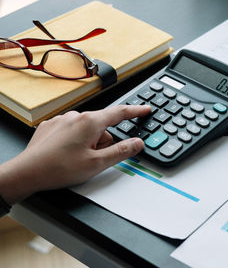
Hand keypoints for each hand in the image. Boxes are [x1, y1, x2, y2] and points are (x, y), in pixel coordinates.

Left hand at [0, 105, 150, 204]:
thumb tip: (137, 143)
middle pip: (102, 127)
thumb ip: (121, 151)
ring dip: (88, 143)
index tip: (145, 109)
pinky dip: (74, 142)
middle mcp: (76, 116)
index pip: (120, 113)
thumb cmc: (58, 168)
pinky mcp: (51, 126)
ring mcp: (62, 120)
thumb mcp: (97, 164)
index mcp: (90, 122)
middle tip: (92, 159)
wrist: (27, 173)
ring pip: (87, 130)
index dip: (136, 111)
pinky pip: (72, 131)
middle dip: (103, 142)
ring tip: (75, 160)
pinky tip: (65, 155)